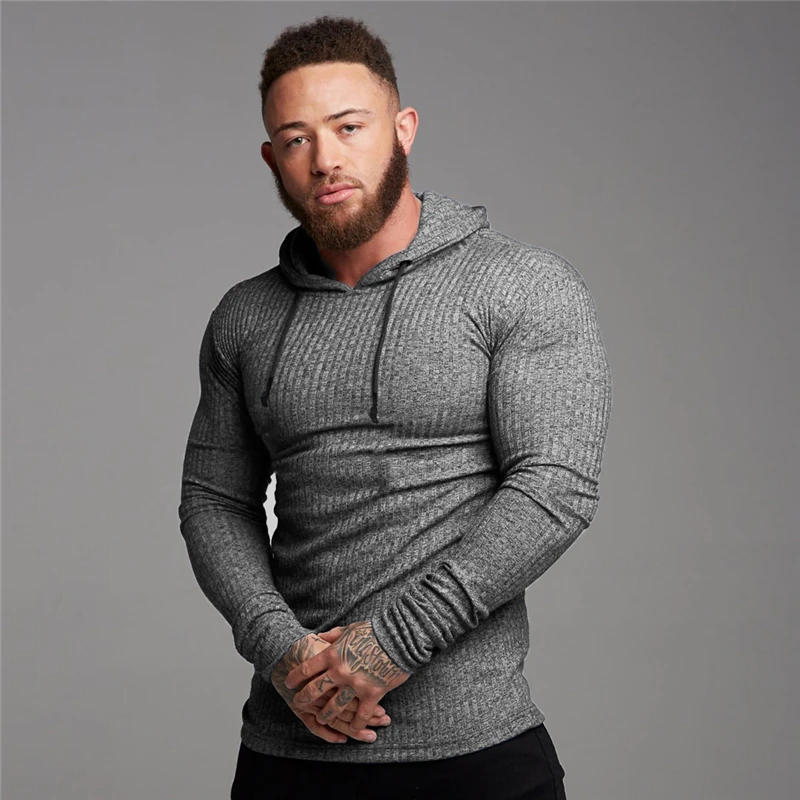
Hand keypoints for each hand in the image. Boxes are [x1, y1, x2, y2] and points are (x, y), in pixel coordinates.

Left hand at [270, 630, 390, 743]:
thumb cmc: (374, 631)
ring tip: (322, 717)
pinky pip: (361, 715)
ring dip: (326, 715)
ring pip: (334, 707)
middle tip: (298, 703)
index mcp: (333, 655)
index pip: (306, 668)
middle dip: (304, 699)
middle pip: (315, 690)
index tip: (288, 682)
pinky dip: (356, 724)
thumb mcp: (349, 630)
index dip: (294, 677)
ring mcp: (356, 685)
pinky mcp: (372, 694)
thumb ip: (332, 636)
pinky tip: (352, 727)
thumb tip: (318, 637)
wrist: (399, 638)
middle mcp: (340, 671)